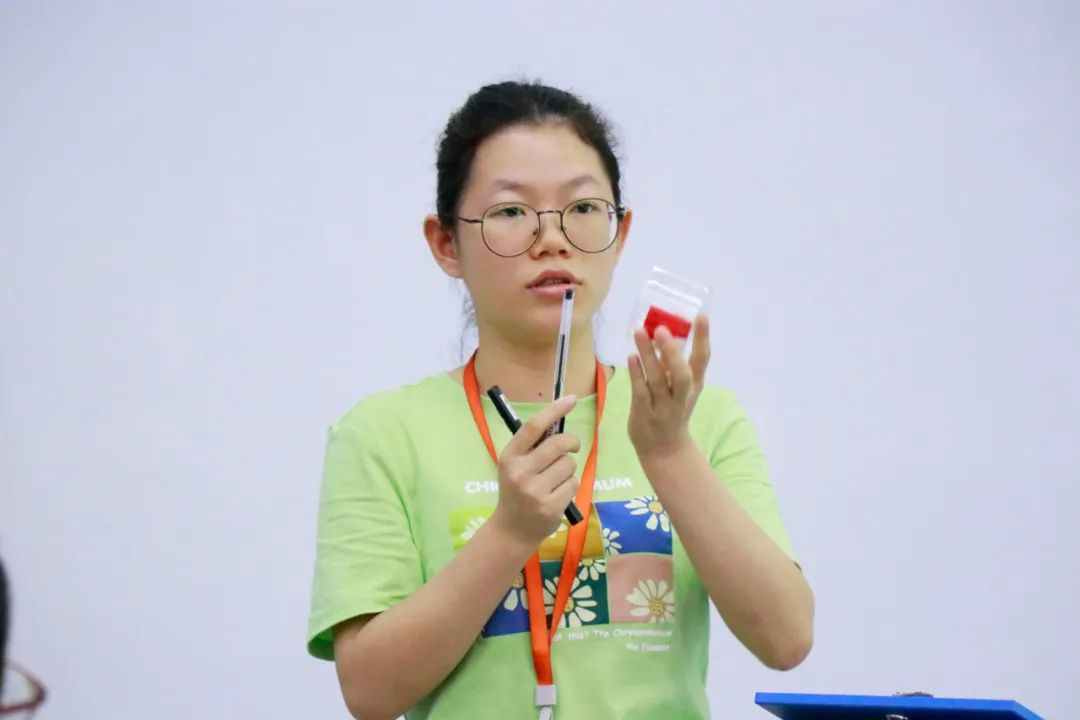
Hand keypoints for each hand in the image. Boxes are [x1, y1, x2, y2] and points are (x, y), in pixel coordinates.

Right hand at [489, 396, 581, 549]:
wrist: (511, 530)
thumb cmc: (515, 491)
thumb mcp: (514, 466)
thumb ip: (532, 447)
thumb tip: (558, 422)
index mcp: (509, 457)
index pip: (534, 427)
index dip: (554, 410)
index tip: (571, 399)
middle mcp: (520, 472)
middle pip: (559, 444)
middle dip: (571, 442)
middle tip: (572, 446)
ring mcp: (535, 491)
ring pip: (569, 465)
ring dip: (568, 469)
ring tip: (555, 480)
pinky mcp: (551, 506)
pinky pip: (573, 484)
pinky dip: (569, 486)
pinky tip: (557, 495)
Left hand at [628, 314, 710, 459]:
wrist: (665, 450)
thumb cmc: (673, 410)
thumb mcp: (681, 389)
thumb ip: (674, 365)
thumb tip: (663, 333)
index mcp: (694, 386)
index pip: (702, 360)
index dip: (703, 338)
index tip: (702, 315)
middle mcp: (681, 397)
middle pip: (682, 375)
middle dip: (673, 353)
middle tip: (662, 329)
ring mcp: (662, 407)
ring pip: (657, 381)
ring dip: (648, 356)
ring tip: (639, 332)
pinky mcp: (644, 414)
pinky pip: (640, 392)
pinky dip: (636, 374)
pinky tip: (631, 357)